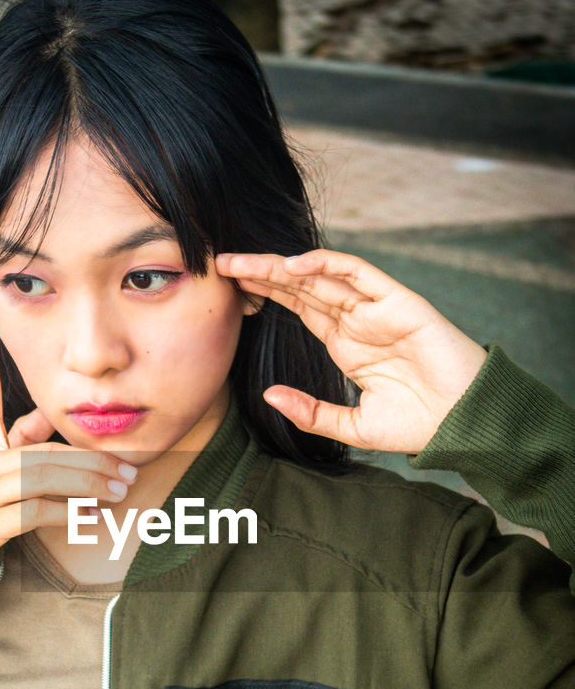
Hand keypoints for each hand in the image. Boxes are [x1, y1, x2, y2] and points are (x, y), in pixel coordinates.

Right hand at [0, 300, 136, 573]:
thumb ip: (23, 442)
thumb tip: (49, 413)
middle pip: (38, 449)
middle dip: (88, 459)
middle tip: (126, 470)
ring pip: (38, 477)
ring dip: (85, 485)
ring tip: (117, 493)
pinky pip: (31, 512)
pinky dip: (66, 515)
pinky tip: (89, 519)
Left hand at [216, 248, 486, 453]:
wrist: (465, 424)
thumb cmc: (418, 426)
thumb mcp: (351, 427)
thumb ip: (311, 411)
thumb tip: (269, 395)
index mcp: (346, 345)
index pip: (298, 308)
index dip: (266, 294)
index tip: (230, 288)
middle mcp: (358, 321)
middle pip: (302, 288)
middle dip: (263, 274)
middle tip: (222, 263)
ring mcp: (377, 309)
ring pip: (322, 277)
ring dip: (282, 266)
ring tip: (243, 261)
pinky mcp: (399, 302)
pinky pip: (360, 273)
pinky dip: (328, 264)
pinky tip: (294, 264)